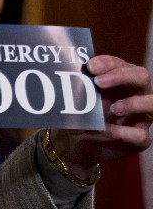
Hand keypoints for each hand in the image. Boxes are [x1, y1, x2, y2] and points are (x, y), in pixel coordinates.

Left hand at [50, 55, 152, 177]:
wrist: (76, 144)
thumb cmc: (80, 115)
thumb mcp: (76, 100)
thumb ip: (77, 87)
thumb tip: (65, 72)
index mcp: (119, 81)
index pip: (120, 64)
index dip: (108, 63)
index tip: (90, 66)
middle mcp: (135, 95)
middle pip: (142, 77)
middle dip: (121, 76)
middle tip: (99, 82)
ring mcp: (141, 117)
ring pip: (152, 103)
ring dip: (134, 103)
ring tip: (114, 108)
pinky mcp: (139, 139)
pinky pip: (141, 135)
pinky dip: (125, 133)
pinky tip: (109, 131)